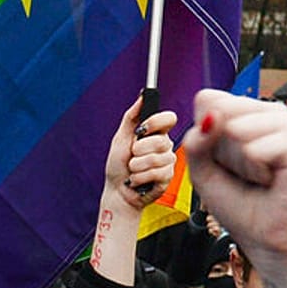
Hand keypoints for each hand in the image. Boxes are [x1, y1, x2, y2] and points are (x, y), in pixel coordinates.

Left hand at [105, 96, 177, 210]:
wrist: (117, 192)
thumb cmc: (118, 166)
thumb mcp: (121, 138)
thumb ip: (132, 116)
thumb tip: (142, 95)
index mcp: (157, 134)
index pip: (169, 118)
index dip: (157, 122)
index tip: (142, 130)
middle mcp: (165, 146)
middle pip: (161, 140)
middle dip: (138, 150)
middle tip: (132, 157)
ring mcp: (168, 163)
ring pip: (156, 158)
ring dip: (136, 166)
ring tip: (133, 171)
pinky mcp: (167, 178)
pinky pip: (156, 173)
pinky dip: (140, 178)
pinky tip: (137, 181)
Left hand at [183, 90, 286, 287]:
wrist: (263, 235)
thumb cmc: (237, 202)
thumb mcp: (202, 171)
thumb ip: (196, 142)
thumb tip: (211, 116)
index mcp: (244, 114)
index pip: (208, 100)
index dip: (204, 134)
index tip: (220, 160)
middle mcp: (267, 113)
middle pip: (222, 110)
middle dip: (220, 149)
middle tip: (240, 170)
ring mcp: (286, 125)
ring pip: (240, 127)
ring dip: (238, 160)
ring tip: (255, 175)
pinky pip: (259, 147)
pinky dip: (255, 169)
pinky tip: (268, 178)